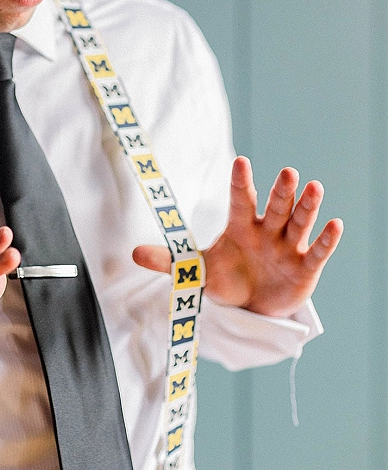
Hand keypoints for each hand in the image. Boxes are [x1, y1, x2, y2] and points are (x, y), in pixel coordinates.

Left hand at [133, 156, 342, 317]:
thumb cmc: (227, 280)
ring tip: (314, 187)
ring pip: (298, 222)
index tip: (240, 161)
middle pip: (275, 207)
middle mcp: (267, 231)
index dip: (241, 183)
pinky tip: (335, 224)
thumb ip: (170, 261)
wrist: (251, 308)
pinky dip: (326, 240)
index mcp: (241, 227)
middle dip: (281, 191)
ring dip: (307, 206)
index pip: (240, 201)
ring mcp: (287, 248)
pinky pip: (317, 252)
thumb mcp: (198, 272)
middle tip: (288, 172)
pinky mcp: (304, 268)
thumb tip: (133, 253)